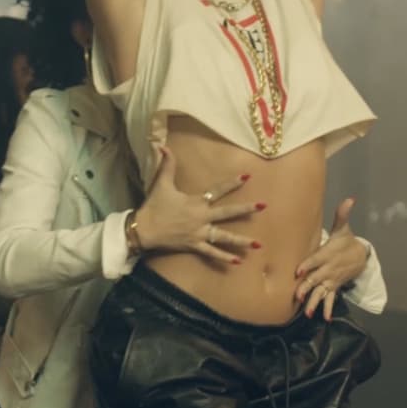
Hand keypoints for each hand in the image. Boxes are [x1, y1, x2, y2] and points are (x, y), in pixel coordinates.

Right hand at [133, 146, 265, 264]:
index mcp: (196, 202)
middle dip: (246, 209)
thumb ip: (167, 165)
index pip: (218, 190)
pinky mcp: (194, 245)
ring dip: (241, 241)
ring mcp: (199, 233)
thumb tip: (162, 146)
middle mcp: (202, 217)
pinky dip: (224, 258)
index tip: (247, 177)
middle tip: (263, 206)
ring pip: (224, 237)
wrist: (144, 230)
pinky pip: (212, 253)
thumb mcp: (161, 184)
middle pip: (227, 213)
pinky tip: (237, 261)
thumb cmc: (153, 206)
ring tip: (257, 245)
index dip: (232, 183)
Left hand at [294, 197, 368, 320]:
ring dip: (315, 302)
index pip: (316, 260)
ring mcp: (331, 280)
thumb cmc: (346, 241)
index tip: (298, 271)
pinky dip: (329, 308)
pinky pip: (331, 299)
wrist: (361, 256)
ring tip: (308, 312)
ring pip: (321, 292)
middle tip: (297, 295)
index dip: (307, 265)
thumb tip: (350, 198)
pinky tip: (325, 318)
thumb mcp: (343, 229)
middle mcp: (328, 269)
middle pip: (316, 278)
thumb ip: (342, 215)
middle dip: (307, 287)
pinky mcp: (334, 286)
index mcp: (327, 254)